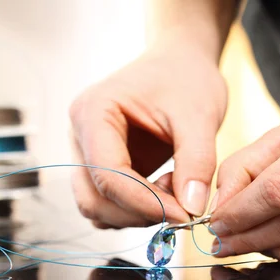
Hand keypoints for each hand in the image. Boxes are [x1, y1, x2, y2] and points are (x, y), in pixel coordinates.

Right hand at [69, 41, 226, 228]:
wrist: (179, 64)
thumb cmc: (186, 78)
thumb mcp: (200, 115)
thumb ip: (197, 162)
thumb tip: (192, 210)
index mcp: (92, 113)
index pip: (107, 175)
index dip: (145, 203)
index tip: (185, 215)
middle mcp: (79, 136)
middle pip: (93, 200)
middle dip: (138, 213)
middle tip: (182, 206)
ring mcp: (86, 155)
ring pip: (97, 209)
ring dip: (137, 215)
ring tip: (174, 189)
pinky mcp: (100, 169)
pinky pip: (108, 206)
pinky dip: (136, 212)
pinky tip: (165, 191)